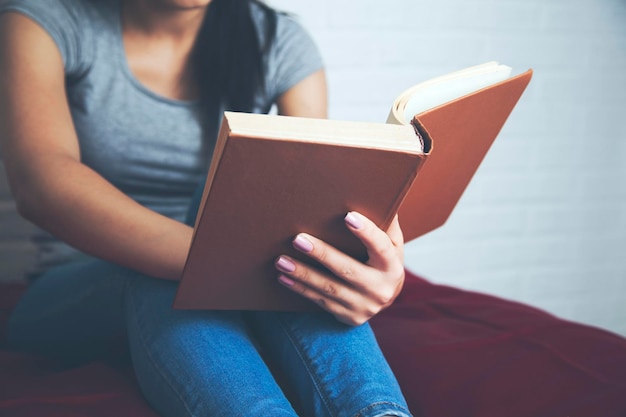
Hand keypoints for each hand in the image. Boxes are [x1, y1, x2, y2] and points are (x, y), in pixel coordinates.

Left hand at [274, 211, 404, 325]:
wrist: (384, 297)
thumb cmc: (382, 259)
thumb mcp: (391, 242)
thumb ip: (385, 221)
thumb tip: (377, 191)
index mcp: (392, 266)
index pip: (381, 247)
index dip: (366, 232)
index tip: (348, 216)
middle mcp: (381, 289)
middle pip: (348, 270)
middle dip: (322, 254)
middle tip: (298, 239)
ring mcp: (364, 306)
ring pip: (329, 289)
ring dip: (303, 274)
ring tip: (281, 260)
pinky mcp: (349, 317)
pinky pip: (321, 302)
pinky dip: (301, 289)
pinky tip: (284, 277)